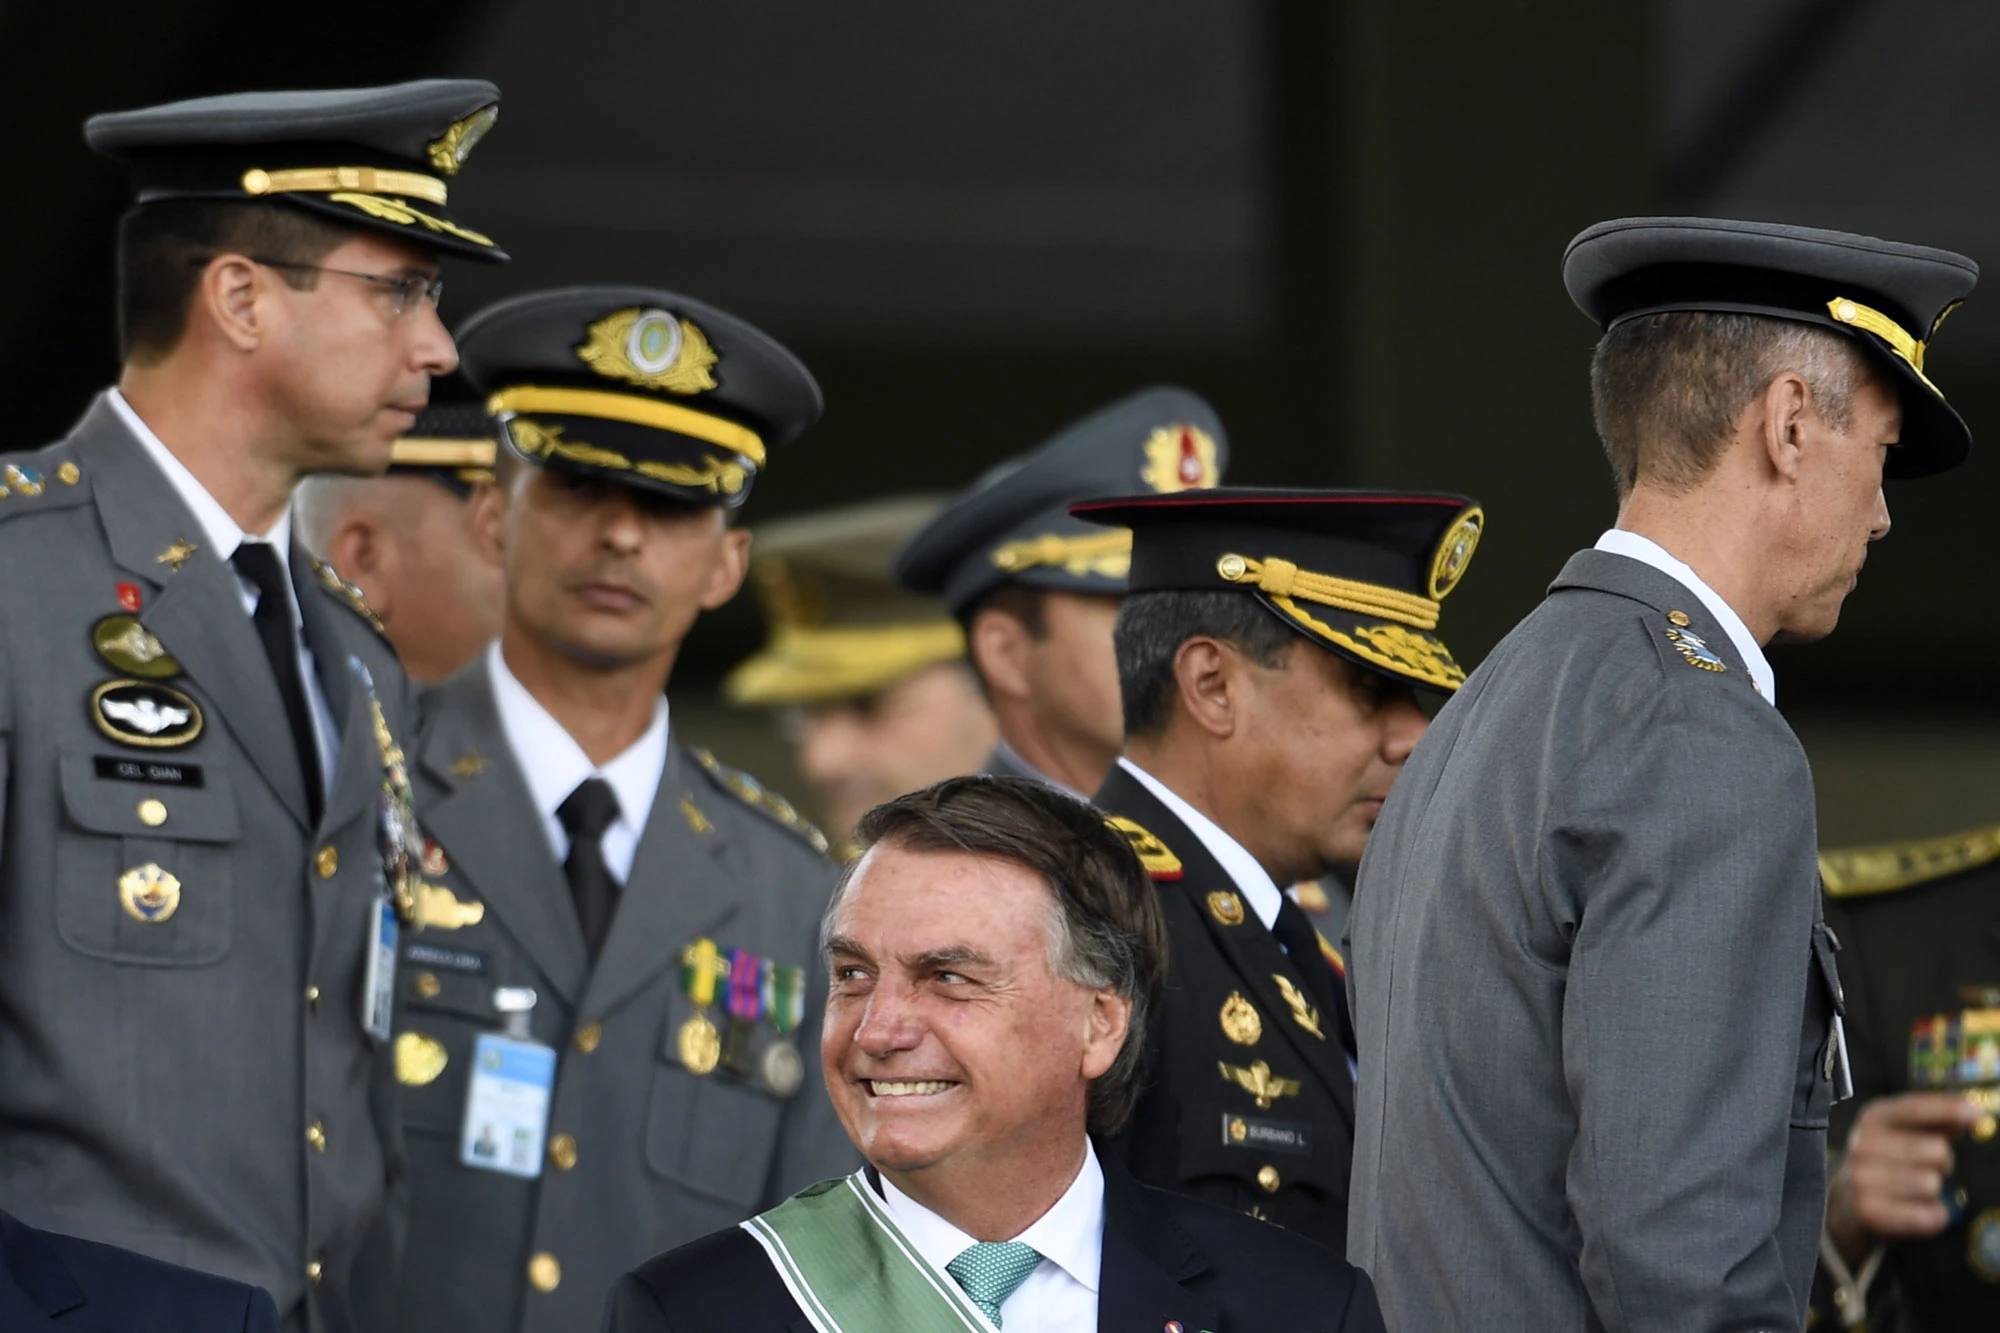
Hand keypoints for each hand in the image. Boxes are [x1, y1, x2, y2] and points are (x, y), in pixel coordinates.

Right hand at [1826, 1091, 1983, 1260]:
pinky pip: (1929, 1216)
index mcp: (1872, 1119)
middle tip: (1924, 1168)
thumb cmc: (1885, 1162)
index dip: (1946, 1109)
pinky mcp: (1870, 1212)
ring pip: (1932, 1184)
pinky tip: (1915, 1210)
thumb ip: (1937, 1121)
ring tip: (1913, 1190)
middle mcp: (1862, 1145)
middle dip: (1942, 1162)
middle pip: (1937, 1150)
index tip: (1975, 1112)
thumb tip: (1972, 1113)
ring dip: (1934, 1191)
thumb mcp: (1902, 1133)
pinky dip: (1932, 1216)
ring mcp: (1862, 1179)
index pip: (1914, 1108)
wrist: (1845, 1203)